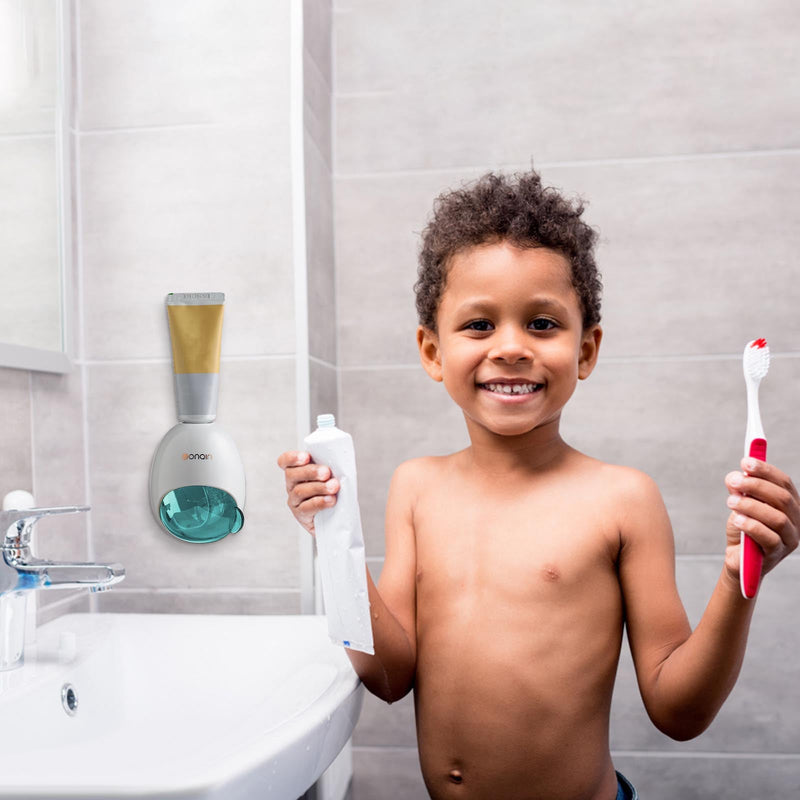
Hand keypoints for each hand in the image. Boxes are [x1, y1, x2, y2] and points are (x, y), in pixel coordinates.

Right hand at [276, 450, 338, 534]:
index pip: (285, 461)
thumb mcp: (331, 476)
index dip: (292, 458)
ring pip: (300, 491)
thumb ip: (331, 468)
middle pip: (292, 474)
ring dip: (319, 487)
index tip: (306, 457)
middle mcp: (292, 485)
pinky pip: (306, 508)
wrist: (336, 517)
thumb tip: (341, 461)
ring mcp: (295, 500)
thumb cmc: (333, 491)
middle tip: (326, 472)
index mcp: (297, 471)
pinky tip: (330, 500)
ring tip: (334, 487)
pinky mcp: (301, 515)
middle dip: (310, 472)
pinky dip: (320, 502)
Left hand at [724, 458, 799, 583]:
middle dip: (756, 485)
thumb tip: (735, 476)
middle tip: (733, 481)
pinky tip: (736, 520)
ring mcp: (789, 539)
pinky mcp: (777, 554)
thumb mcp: (740, 505)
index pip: (784, 483)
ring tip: (730, 502)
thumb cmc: (743, 529)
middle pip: (782, 498)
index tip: (745, 462)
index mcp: (790, 505)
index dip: (766, 471)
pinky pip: (768, 537)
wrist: (738, 559)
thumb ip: (739, 490)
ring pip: (777, 518)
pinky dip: (750, 525)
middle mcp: (796, 521)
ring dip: (751, 506)